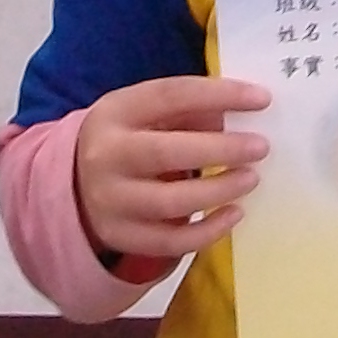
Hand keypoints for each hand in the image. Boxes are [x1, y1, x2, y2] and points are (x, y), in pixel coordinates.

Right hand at [74, 76, 271, 265]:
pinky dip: (209, 231)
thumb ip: (189, 109)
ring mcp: (110, 201)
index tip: (262, 99)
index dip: (218, 95)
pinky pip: (170, 242)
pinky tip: (235, 214)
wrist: (75, 182)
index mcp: (115, 112)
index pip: (169, 96)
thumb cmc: (128, 139)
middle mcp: (105, 156)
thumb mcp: (146, 112)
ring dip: (219, 191)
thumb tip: (244, 112)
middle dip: (221, 149)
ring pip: (170, 203)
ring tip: (251, 179)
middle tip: (261, 147)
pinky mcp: (121, 236)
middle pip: (166, 153)